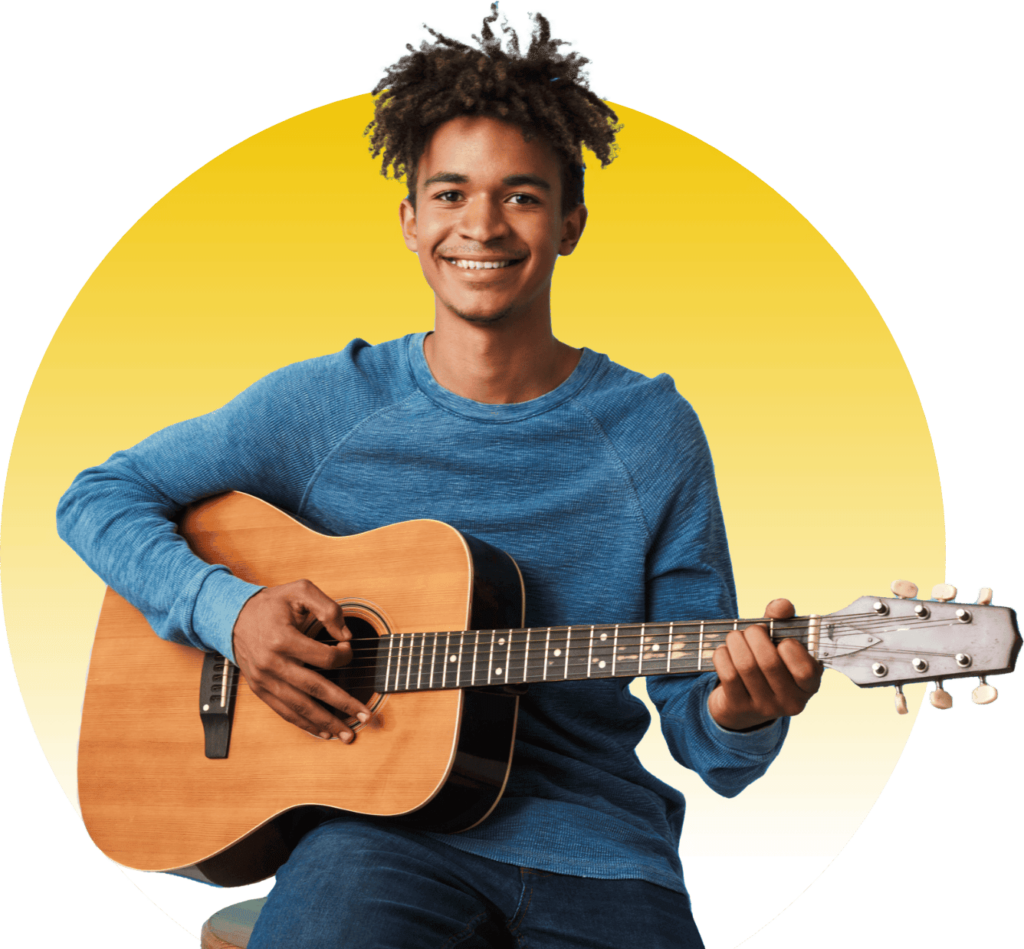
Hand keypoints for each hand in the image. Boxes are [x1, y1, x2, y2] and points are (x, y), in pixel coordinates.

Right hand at [231, 579, 372, 741]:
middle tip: (366, 716)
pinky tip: (322, 732)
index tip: (349, 650)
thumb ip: (328, 608)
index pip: (323, 657)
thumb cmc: (271, 604)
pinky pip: (284, 711)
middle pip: (314, 688)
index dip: (344, 656)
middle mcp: (272, 663)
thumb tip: (346, 635)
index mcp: (283, 639)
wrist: (233, 616)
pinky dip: (304, 724)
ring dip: (326, 722)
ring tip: (347, 734)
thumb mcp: (300, 591)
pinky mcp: (260, 689)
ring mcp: (264, 680)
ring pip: (299, 707)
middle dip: (343, 704)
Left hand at [708, 597, 822, 731]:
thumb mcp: (779, 643)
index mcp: (809, 685)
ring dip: (736, 642)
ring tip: (735, 636)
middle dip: (755, 636)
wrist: (743, 703)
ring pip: (746, 666)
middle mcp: (790, 701)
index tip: (782, 640)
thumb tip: (782, 605)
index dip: (791, 649)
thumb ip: (782, 621)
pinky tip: (724, 651)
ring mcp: (764, 708)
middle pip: (769, 662)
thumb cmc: (767, 664)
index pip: (806, 670)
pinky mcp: (739, 708)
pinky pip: (728, 675)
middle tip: (751, 630)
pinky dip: (723, 656)